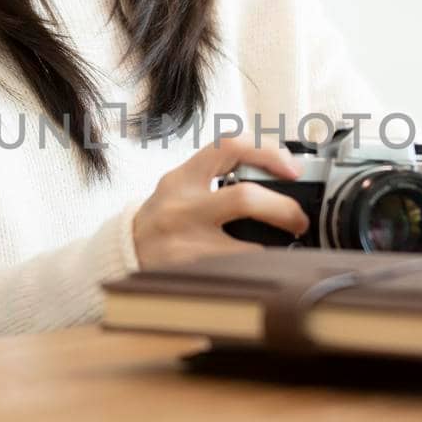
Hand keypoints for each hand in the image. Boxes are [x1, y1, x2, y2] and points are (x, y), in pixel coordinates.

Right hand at [132, 135, 309, 268]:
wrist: (122, 253)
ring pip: (246, 247)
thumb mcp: (183, 187)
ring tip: (285, 252)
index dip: (268, 152)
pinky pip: (235, 275)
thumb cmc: (165, 218)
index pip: (229, 146)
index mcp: (183, 178)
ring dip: (275, 250)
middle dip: (283, 210)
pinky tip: (264, 273)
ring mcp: (184, 243)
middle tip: (298, 221)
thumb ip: (220, 176)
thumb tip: (283, 178)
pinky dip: (257, 274)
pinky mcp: (188, 275)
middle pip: (245, 199)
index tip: (293, 169)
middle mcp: (182, 206)